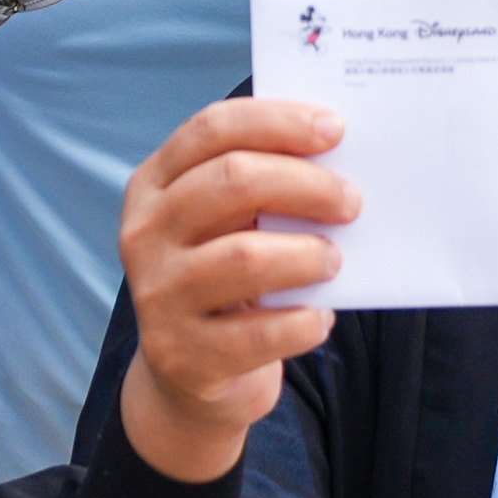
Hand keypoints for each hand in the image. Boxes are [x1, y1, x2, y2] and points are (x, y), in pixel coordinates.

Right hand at [114, 95, 358, 481]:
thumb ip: (257, 191)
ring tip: (334, 260)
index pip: (211, 130)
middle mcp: (145, 233)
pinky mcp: (184, 354)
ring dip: (308, 254)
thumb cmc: (224, 279)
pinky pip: (261, 332)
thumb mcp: (223, 225)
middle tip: (352, 201)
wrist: (188, 376)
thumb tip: (338, 160)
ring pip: (246, 257)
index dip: (276, 121)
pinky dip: (304, 322)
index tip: (334, 128)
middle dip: (306, 184)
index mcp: (153, 185)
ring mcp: (158, 294)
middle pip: (231, 182)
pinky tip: (317, 318)